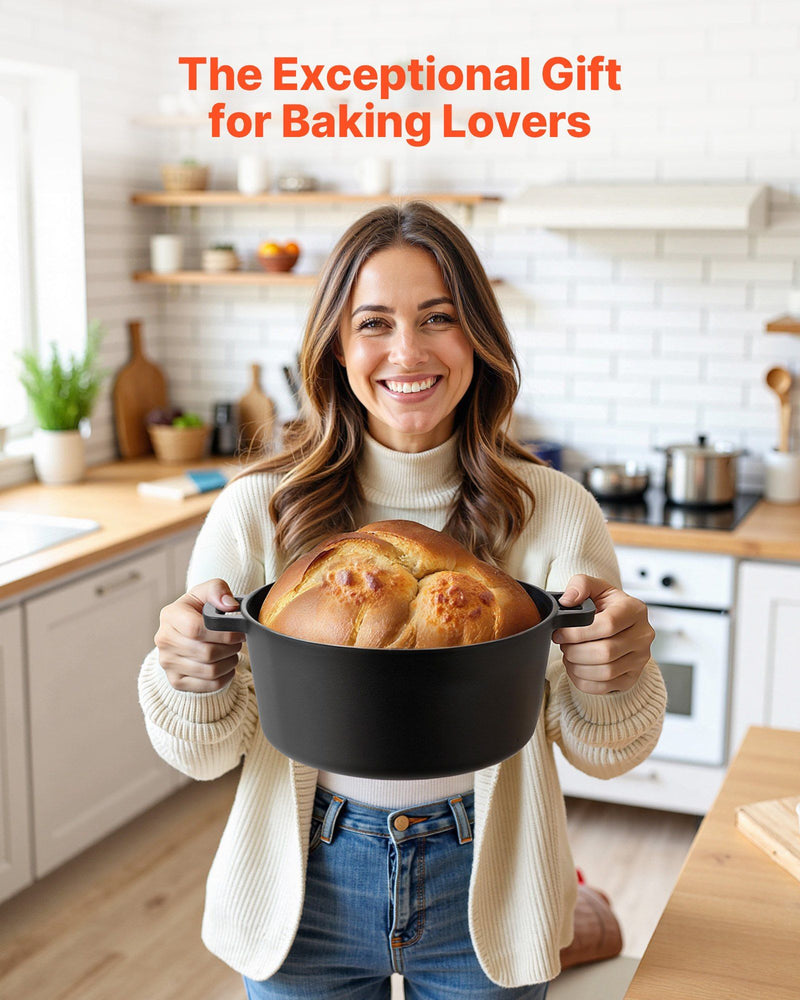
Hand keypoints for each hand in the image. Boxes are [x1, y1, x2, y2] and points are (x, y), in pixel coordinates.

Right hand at [154, 579, 244, 691]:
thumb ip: (218, 590)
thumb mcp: (206, 592)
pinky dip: (225, 677)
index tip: (239, 632)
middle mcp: (164, 640)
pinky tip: (226, 665)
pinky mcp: (176, 681)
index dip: (224, 633)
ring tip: (233, 652)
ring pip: (210, 671)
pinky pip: (208, 685)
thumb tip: (230, 606)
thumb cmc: (198, 610)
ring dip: (230, 662)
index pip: (196, 629)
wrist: (185, 631)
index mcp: (170, 616)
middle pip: (206, 652)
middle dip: (230, 648)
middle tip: (238, 642)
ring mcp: (167, 663)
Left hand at [551, 575, 654, 694]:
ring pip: (606, 671)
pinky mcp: (632, 677)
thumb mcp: (595, 588)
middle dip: (575, 651)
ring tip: (569, 656)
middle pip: (606, 651)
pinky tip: (576, 669)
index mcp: (635, 610)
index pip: (608, 624)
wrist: (620, 625)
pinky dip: (584, 681)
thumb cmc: (606, 606)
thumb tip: (567, 601)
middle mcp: (643, 635)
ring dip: (578, 667)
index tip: (560, 633)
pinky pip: (606, 687)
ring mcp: (640, 659)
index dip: (578, 632)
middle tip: (563, 646)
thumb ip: (580, 584)